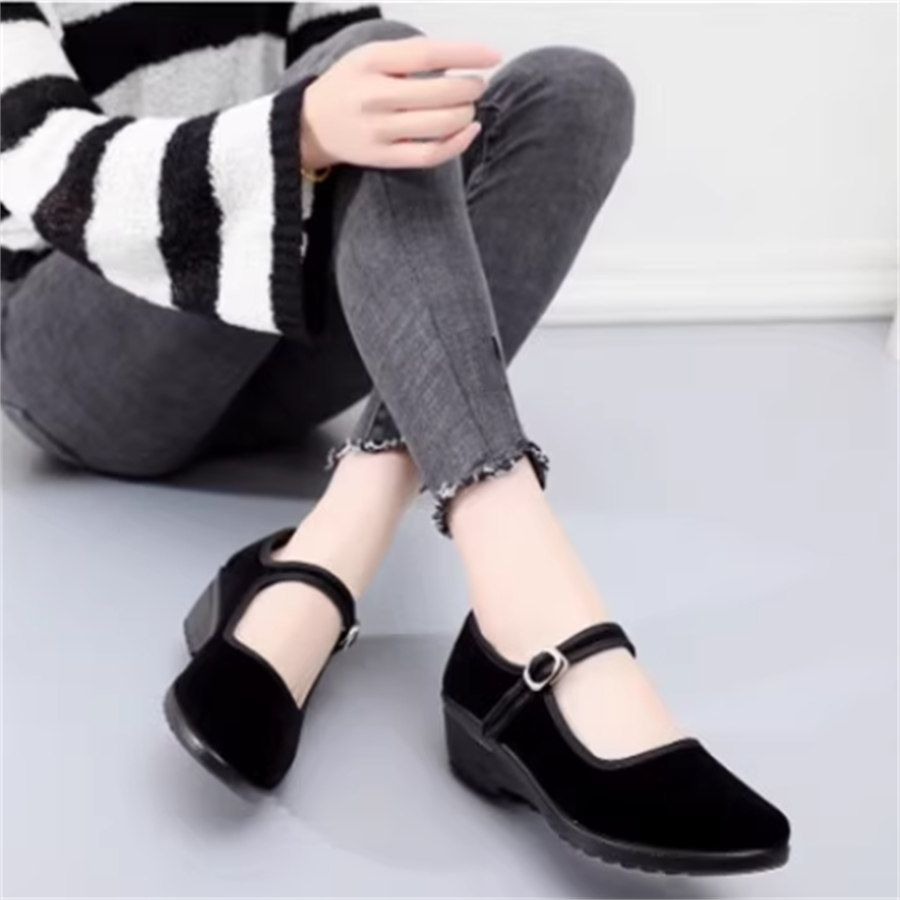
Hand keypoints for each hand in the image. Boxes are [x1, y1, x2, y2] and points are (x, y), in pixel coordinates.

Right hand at [300, 36, 500, 169]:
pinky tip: (469, 130)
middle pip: (440, 92)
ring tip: (468, 107)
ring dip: (466, 113)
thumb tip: (461, 58)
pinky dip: (457, 143)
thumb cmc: (349, 86)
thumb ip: (408, 55)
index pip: (429, 54)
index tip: (493, 56)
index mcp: (371, 62)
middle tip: (476, 85)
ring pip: (440, 124)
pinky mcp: (384, 157)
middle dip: (470, 88)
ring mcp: (379, 130)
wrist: (310, 124)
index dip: (467, 54)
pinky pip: (431, 154)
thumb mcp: (369, 56)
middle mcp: (374, 96)